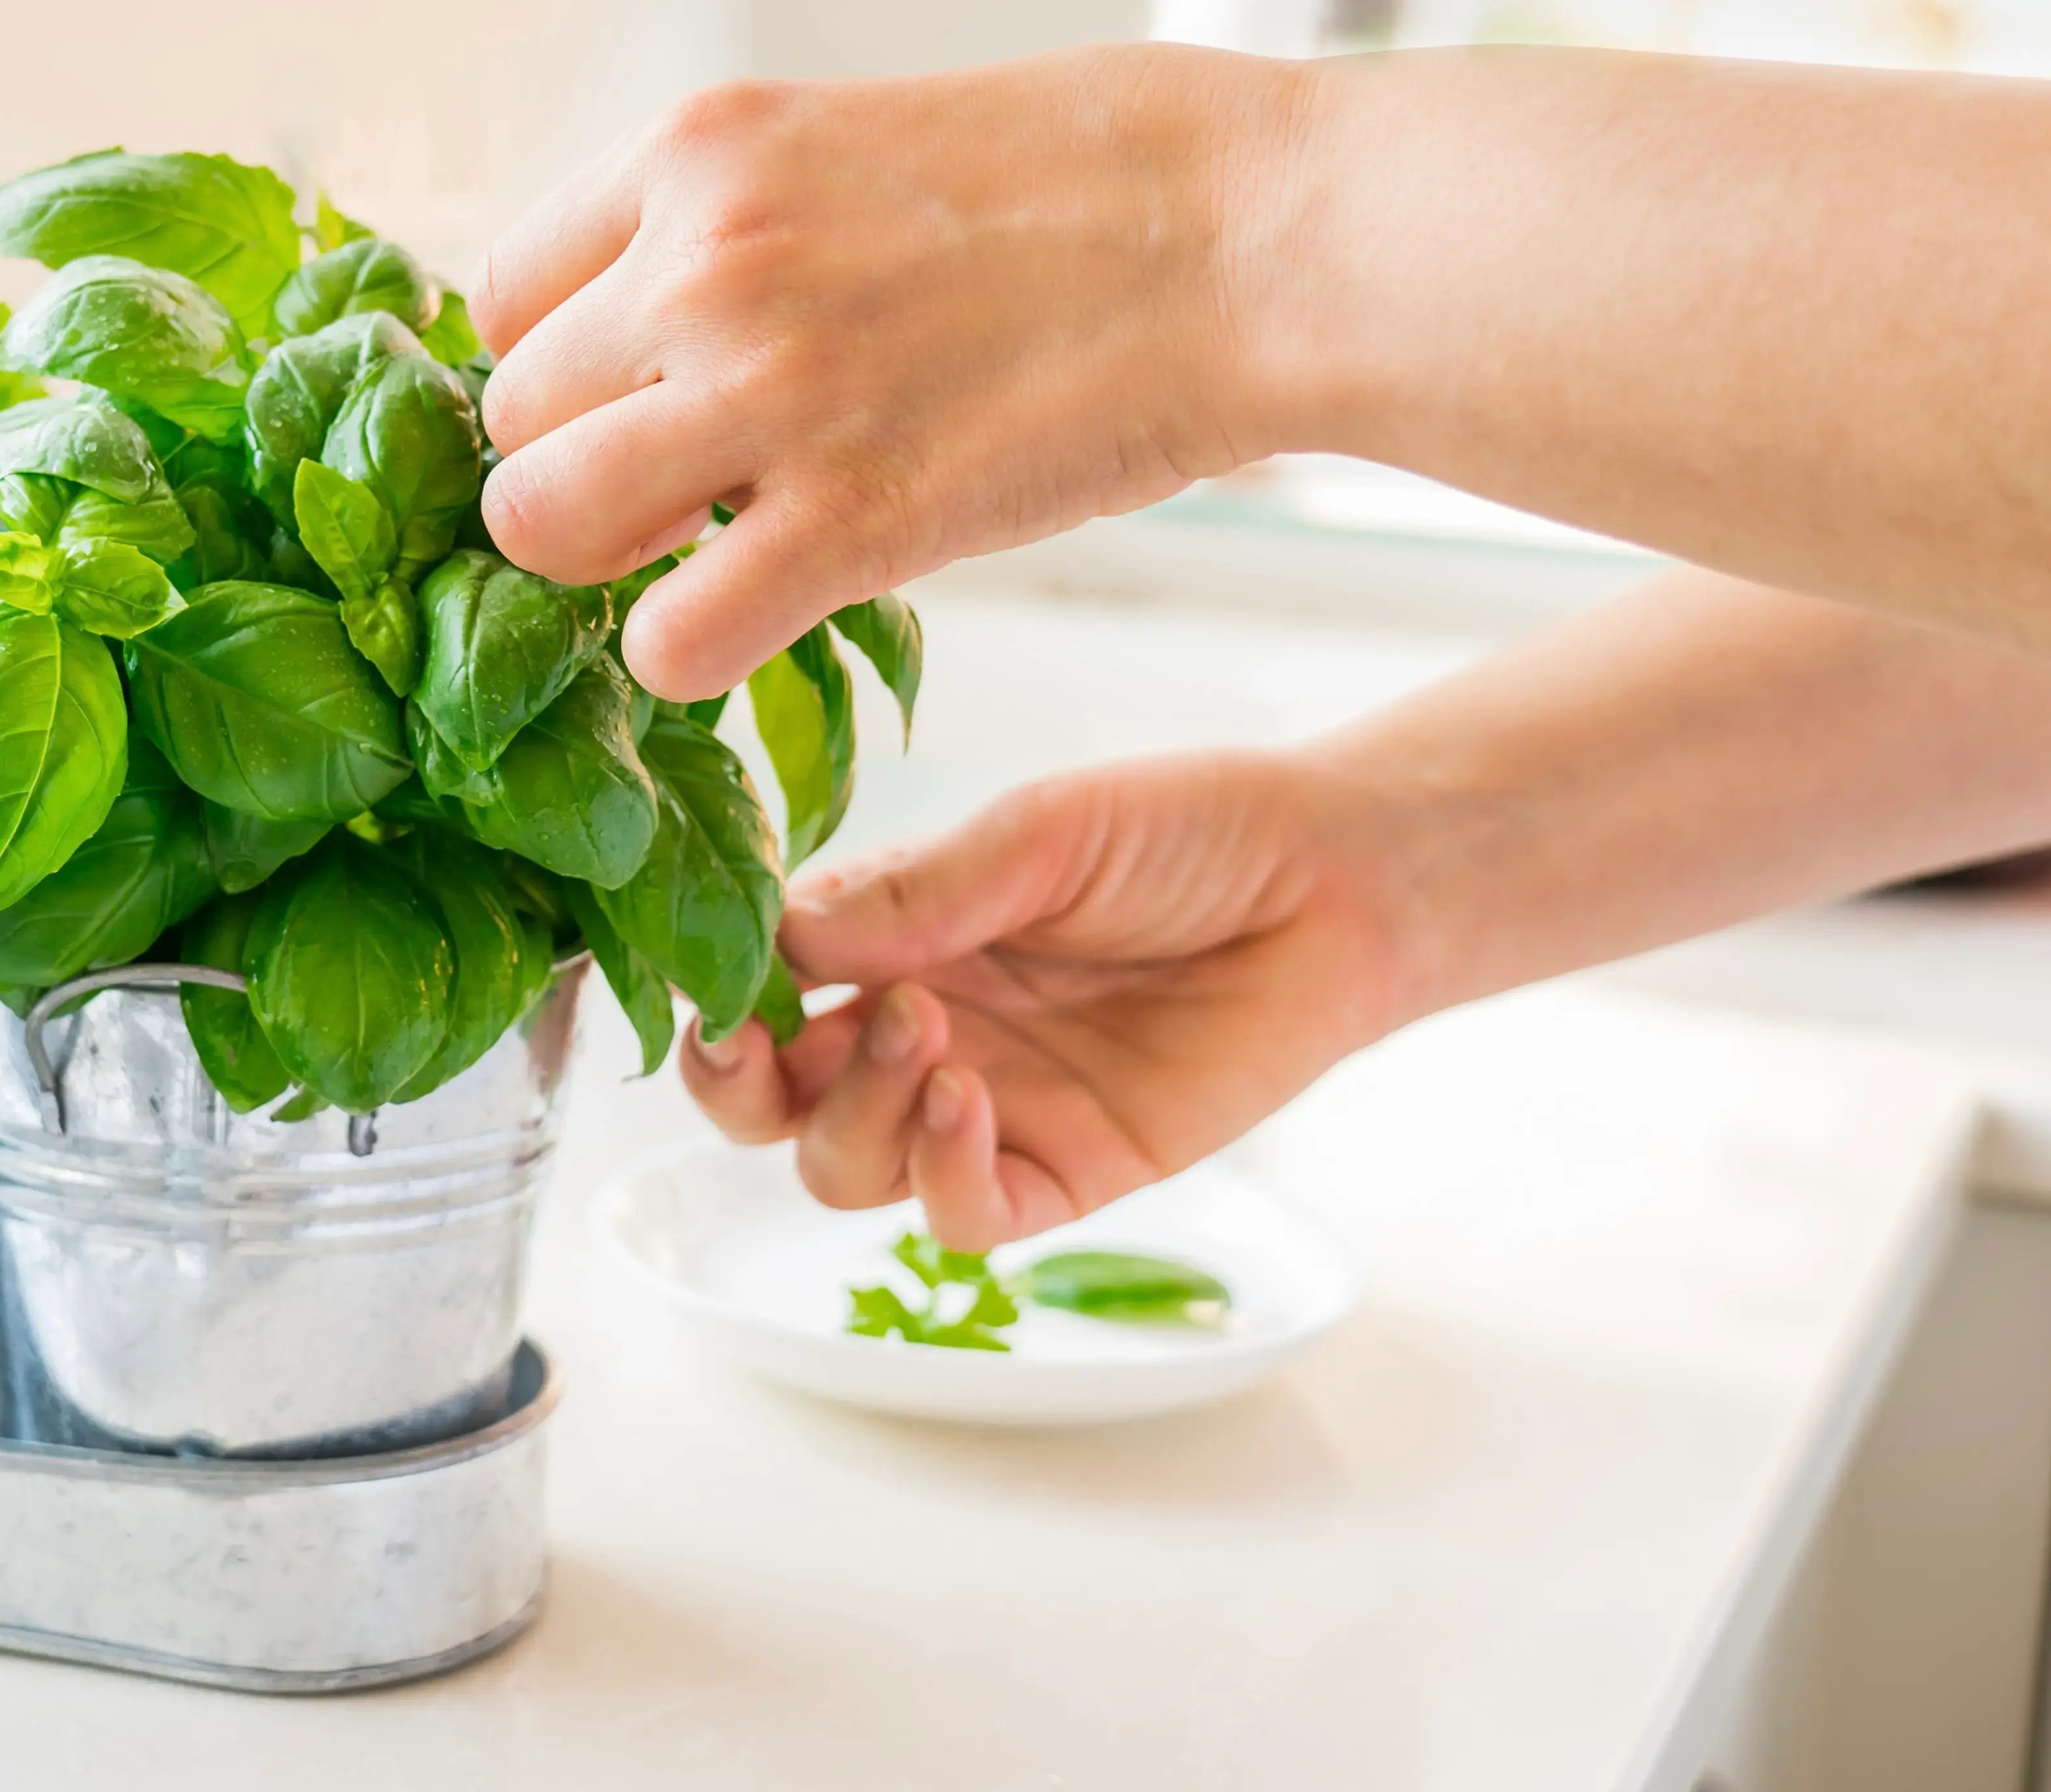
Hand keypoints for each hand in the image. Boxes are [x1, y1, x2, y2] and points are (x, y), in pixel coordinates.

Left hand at [470, 45, 1307, 701]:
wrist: (1253, 234)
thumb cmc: (1089, 182)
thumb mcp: (855, 141)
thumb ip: (733, 228)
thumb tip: (648, 328)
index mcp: (698, 152)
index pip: (503, 299)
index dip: (560, 375)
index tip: (631, 405)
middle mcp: (700, 263)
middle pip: (511, 423)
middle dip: (578, 471)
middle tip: (681, 493)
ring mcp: (765, 391)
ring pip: (539, 526)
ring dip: (605, 565)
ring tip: (702, 555)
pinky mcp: (850, 520)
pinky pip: (667, 639)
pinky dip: (689, 656)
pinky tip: (760, 621)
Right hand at [679, 751, 1444, 1248]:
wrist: (1339, 884)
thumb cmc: (1188, 832)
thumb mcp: (1040, 833)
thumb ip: (914, 891)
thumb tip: (779, 934)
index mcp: (891, 940)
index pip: (756, 989)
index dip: (715, 995)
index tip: (711, 978)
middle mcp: (918, 1031)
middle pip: (770, 1106)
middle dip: (738, 1083)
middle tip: (762, 1033)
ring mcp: (988, 1109)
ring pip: (845, 1169)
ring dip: (853, 1111)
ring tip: (924, 1031)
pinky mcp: (1068, 1172)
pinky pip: (961, 1218)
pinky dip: (937, 1174)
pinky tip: (966, 1101)